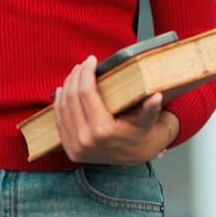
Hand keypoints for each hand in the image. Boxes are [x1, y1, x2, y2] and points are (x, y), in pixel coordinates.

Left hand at [52, 55, 178, 164]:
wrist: (134, 156)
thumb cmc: (140, 133)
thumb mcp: (147, 121)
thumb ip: (150, 109)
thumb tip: (156, 96)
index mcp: (102, 131)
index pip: (86, 94)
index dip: (86, 74)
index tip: (92, 60)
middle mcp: (85, 140)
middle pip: (72, 99)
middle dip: (76, 77)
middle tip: (84, 64)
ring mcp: (75, 147)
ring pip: (63, 108)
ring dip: (67, 87)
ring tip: (75, 73)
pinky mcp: (69, 149)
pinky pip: (59, 121)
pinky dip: (59, 103)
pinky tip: (63, 89)